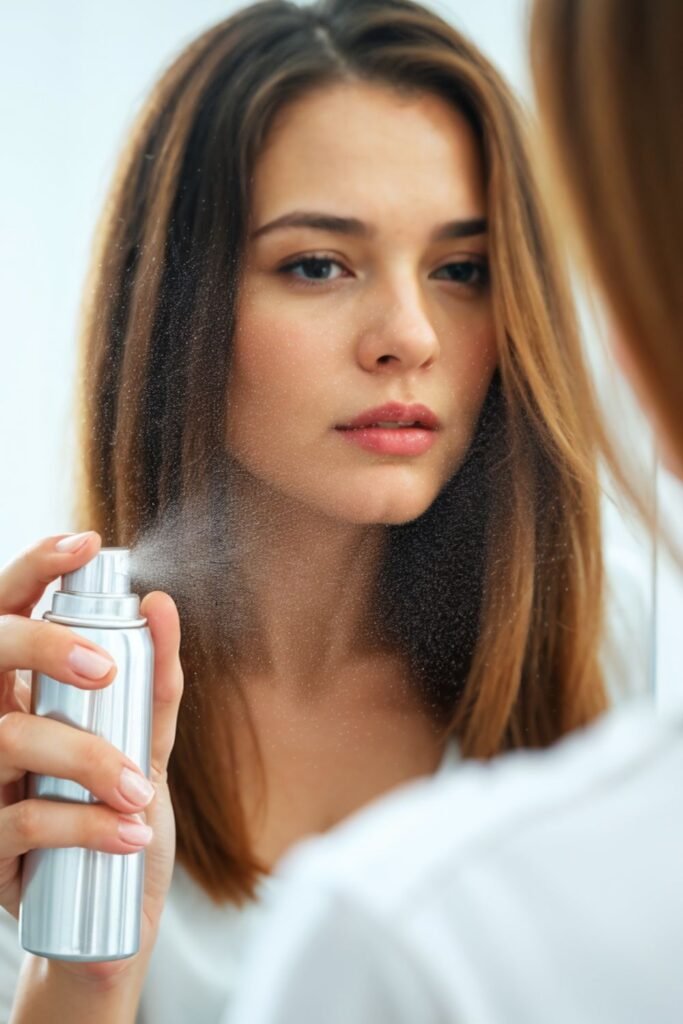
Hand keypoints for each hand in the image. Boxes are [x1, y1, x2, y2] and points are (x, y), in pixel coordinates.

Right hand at [0, 532, 182, 989]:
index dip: (36, 569)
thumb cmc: (114, 814)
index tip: (86, 543)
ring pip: (8, 738)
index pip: (9, 613)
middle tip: (106, 667)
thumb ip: (153, 684)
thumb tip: (161, 605)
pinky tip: (130, 833)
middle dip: (45, 644)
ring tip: (139, 789)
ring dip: (84, 757)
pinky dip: (85, 824)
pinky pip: (23, 821)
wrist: (99, 922)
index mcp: (22, 694)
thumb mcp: (142, 745)